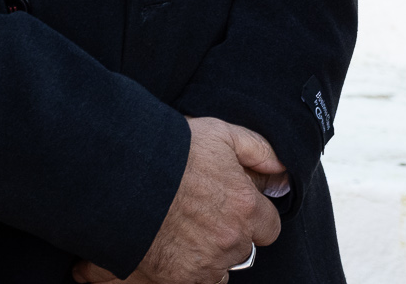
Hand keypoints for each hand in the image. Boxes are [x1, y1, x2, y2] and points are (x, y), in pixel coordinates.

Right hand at [73, 117, 286, 283]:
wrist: (124, 177)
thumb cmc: (172, 153)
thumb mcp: (223, 135)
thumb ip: (260, 152)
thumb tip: (281, 170)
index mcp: (246, 207)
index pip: (270, 228)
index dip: (253, 217)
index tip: (237, 208)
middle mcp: (230, 240)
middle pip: (243, 249)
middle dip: (230, 235)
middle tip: (205, 216)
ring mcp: (205, 263)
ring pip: (220, 268)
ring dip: (210, 255)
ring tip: (186, 231)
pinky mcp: (178, 278)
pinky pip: (196, 280)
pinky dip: (188, 268)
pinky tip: (173, 246)